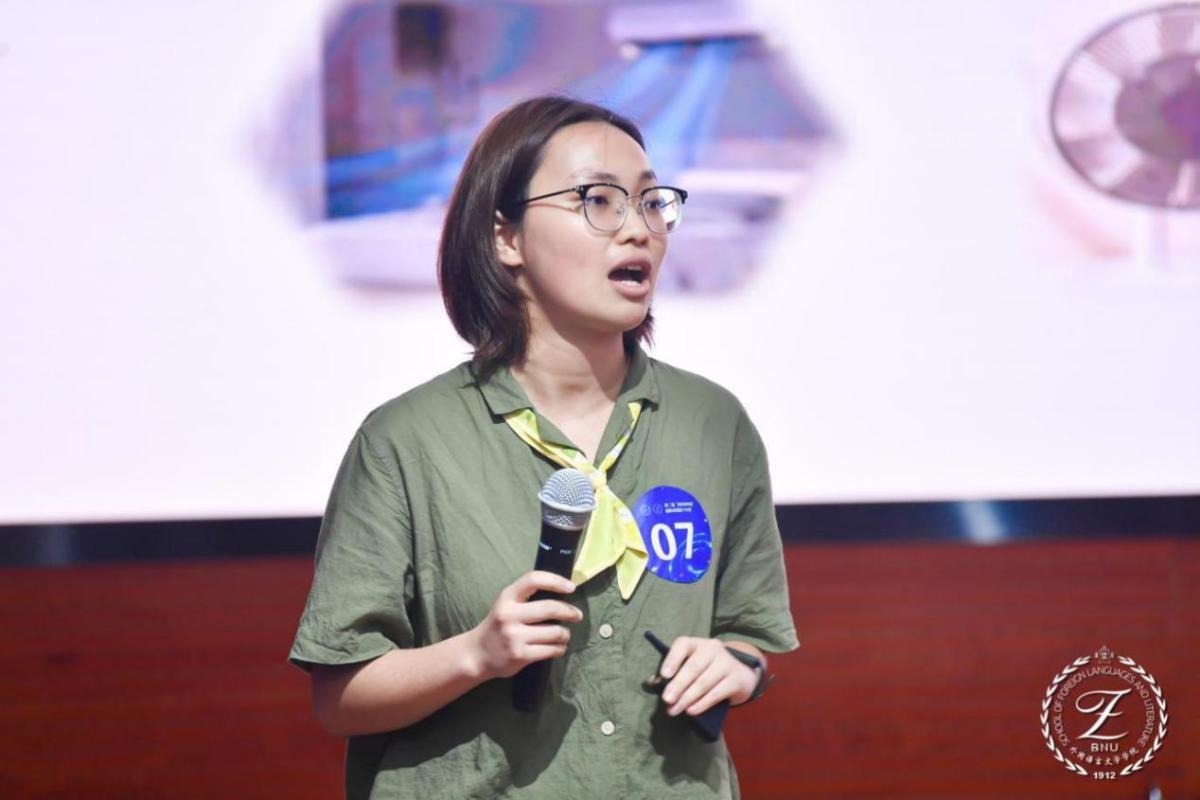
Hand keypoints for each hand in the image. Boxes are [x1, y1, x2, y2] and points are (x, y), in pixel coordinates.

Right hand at [468, 571, 582, 679]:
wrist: (477, 654)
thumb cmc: (498, 625)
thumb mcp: (506, 604)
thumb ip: (526, 597)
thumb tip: (562, 590)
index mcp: (507, 597)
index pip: (534, 579)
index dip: (555, 581)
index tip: (571, 587)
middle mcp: (509, 615)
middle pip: (550, 608)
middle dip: (569, 612)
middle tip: (577, 615)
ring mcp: (514, 636)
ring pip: (555, 632)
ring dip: (565, 634)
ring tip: (565, 635)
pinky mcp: (520, 655)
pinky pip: (551, 650)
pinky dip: (560, 648)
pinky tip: (558, 647)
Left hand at [658, 637, 759, 716]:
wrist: (739, 674)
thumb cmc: (706, 669)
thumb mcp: (690, 664)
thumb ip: (673, 671)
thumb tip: (654, 682)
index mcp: (696, 643)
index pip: (683, 645)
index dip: (672, 659)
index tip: (664, 675)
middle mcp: (712, 649)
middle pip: (693, 667)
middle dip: (678, 685)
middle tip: (666, 700)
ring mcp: (726, 663)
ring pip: (704, 682)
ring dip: (687, 698)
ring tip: (674, 710)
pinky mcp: (736, 679)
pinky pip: (716, 693)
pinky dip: (702, 703)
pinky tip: (691, 711)